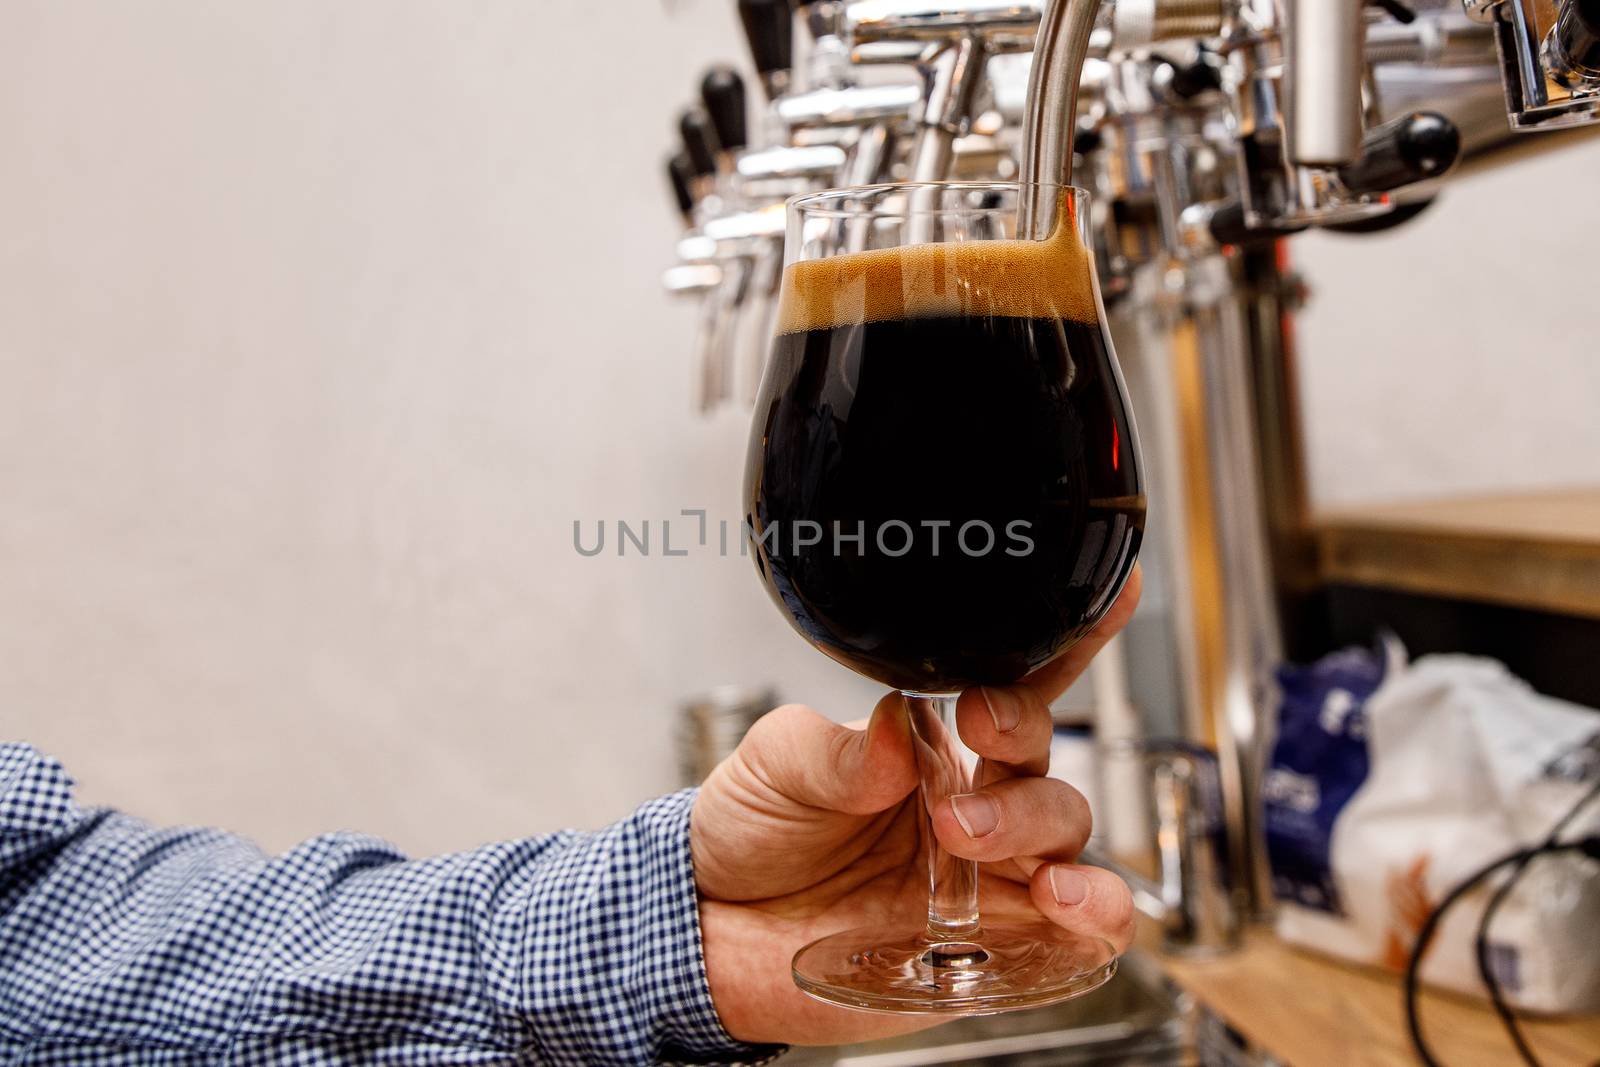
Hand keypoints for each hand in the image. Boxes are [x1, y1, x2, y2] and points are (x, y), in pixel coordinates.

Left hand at [692, 567, 1141, 1046]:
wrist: (717, 935)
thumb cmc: (753, 837)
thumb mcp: (773, 768)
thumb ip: (830, 750)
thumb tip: (894, 728)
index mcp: (931, 748)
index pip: (1013, 685)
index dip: (1067, 640)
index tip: (1103, 594)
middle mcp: (975, 806)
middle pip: (1042, 759)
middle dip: (1017, 741)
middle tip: (962, 756)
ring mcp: (992, 880)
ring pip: (1069, 835)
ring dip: (1039, 823)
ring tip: (972, 836)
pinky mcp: (1000, 950)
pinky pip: (1084, 933)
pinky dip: (1096, 910)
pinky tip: (1060, 898)